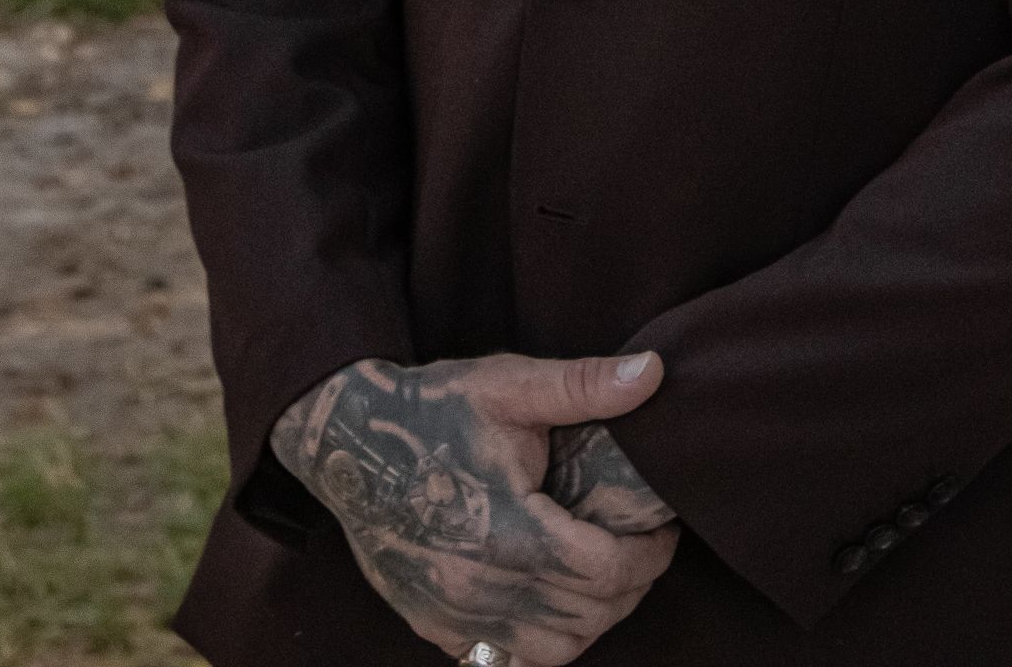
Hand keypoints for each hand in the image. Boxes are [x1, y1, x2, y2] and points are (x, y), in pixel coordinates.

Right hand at [270, 348, 678, 663]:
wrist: (348, 441)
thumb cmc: (434, 408)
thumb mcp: (509, 384)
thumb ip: (584, 386)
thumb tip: (655, 373)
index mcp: (509, 531)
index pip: (606, 572)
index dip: (648, 555)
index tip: (663, 528)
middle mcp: (482, 589)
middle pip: (588, 616)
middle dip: (631, 584)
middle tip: (642, 546)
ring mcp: (455, 616)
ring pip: (553, 650)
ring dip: (592, 620)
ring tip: (604, 574)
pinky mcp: (435, 627)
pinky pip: (507, 658)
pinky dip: (543, 639)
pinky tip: (552, 598)